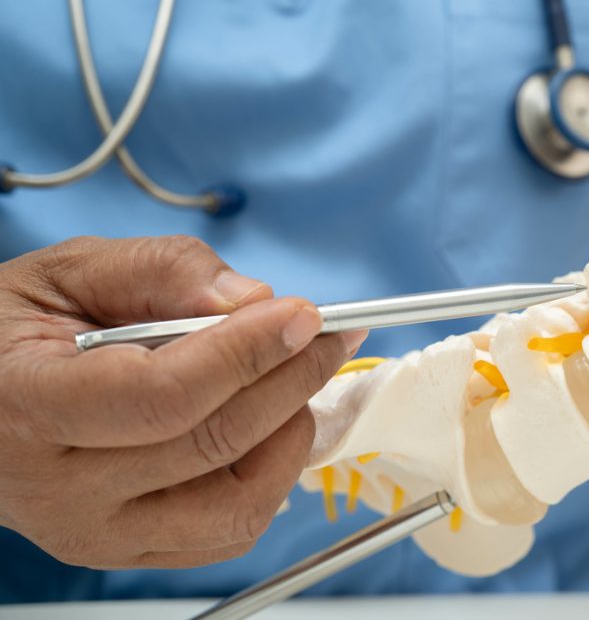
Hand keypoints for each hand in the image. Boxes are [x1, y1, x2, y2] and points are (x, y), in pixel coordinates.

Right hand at [0, 236, 364, 568]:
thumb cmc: (15, 332)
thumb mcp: (69, 271)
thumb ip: (160, 272)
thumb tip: (250, 299)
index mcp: (29, 407)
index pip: (163, 395)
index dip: (246, 353)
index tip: (301, 314)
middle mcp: (59, 490)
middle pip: (213, 444)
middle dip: (291, 379)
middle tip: (326, 334)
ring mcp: (97, 533)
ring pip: (236, 504)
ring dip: (288, 434)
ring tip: (294, 379)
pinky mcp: (130, 550)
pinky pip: (230, 531)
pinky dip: (272, 477)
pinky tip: (270, 426)